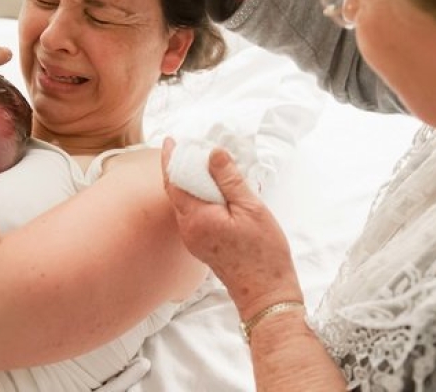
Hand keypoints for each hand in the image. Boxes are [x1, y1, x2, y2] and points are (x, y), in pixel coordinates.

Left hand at [161, 138, 302, 319]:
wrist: (265, 292)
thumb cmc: (262, 253)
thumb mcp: (250, 208)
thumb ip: (229, 179)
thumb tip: (213, 153)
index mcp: (197, 218)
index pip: (175, 182)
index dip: (171, 160)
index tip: (170, 141)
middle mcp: (188, 230)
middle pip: (175, 192)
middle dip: (179, 168)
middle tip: (187, 148)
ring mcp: (192, 239)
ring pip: (183, 203)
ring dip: (188, 183)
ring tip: (200, 164)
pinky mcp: (200, 245)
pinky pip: (192, 214)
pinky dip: (196, 197)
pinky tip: (210, 189)